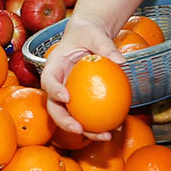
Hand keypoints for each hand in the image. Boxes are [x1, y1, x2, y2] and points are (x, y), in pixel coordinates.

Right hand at [39, 18, 123, 140]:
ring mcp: (68, 96)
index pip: (49, 81)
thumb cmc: (88, 33)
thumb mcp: (95, 35)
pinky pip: (87, 115)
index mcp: (54, 67)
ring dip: (86, 131)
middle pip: (54, 107)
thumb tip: (121, 61)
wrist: (89, 38)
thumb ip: (106, 46)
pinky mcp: (81, 102)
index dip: (54, 91)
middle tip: (79, 129)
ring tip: (105, 136)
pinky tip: (117, 128)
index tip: (66, 97)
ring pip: (71, 118)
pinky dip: (99, 124)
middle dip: (64, 122)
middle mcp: (58, 85)